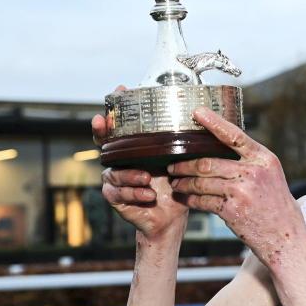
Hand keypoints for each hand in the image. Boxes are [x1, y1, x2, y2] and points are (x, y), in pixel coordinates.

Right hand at [91, 102, 187, 240]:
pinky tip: (148, 195)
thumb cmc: (176, 183)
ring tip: (147, 178)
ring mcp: (115, 178)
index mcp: (135, 149)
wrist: (172, 215)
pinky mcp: (115, 196)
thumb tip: (203, 117)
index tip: (119, 90)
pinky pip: (119, 192)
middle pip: (104, 142)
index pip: (121, 126)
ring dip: (130, 174)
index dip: (118, 106)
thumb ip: (181, 144)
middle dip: (102, 130)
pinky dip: (134, 193)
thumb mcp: (180, 160)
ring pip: (114, 172)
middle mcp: (121, 160)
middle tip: (102, 121)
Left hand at [167, 107, 303, 265]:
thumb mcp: (271, 176)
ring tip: (175, 181)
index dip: (214, 123)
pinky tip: (185, 198)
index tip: (197, 113)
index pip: (235, 135)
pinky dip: (190, 199)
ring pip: (202, 181)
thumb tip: (225, 147)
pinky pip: (203, 200)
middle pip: (209, 161)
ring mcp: (242, 191)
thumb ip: (251, 162)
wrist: (285, 236)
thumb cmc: (276, 206)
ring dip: (184, 181)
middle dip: (186, 164)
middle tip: (173, 165)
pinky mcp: (232, 210)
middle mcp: (253, 172)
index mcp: (264, 159)